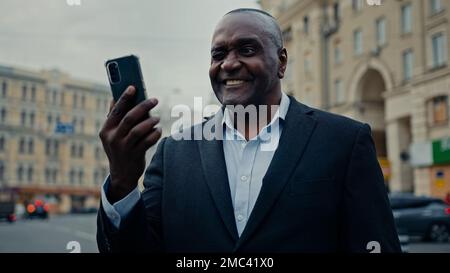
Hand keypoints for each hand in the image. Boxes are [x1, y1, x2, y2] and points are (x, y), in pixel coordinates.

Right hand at [99, 86, 161, 201]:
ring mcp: (124, 148)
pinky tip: (158, 130)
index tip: (134, 87)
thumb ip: (114, 118)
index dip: (124, 97)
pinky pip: (147, 141)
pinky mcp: (135, 156)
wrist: (121, 176)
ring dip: (150, 121)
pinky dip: (154, 134)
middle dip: (143, 106)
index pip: (116, 110)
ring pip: (139, 130)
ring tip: (156, 117)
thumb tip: (115, 97)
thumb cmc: (119, 149)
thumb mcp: (112, 135)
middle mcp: (113, 138)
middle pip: (129, 118)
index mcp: (106, 130)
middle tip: (154, 99)